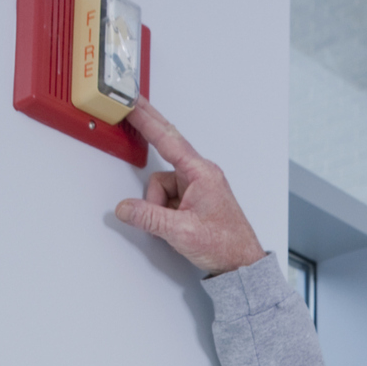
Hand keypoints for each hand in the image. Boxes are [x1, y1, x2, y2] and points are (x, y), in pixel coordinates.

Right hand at [114, 98, 265, 275]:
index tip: (133, 104)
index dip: (147, 120)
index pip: (168, 140)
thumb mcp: (181, 232)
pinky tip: (174, 225)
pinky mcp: (195, 198)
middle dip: (148, 132)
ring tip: (172, 225)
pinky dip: (164, 211)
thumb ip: (149, 218)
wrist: (242, 262)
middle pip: (165, 150)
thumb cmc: (225, 244)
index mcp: (201, 173)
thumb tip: (125, 208)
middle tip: (130, 109)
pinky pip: (168, 197)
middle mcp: (200, 174)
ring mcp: (197, 186)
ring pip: (161, 185)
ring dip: (158, 205)